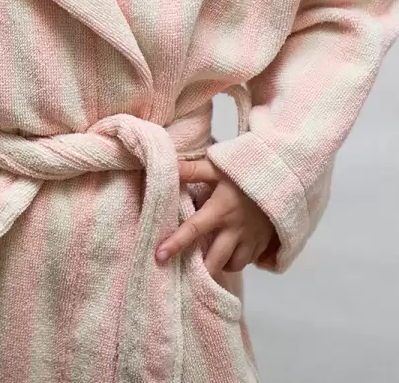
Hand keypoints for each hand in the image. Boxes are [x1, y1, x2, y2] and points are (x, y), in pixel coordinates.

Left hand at [156, 160, 274, 276]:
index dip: (175, 244)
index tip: (159, 256)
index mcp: (220, 210)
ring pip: (233, 265)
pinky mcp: (264, 243)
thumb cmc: (243, 174)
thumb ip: (192, 170)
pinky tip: (229, 254)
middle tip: (186, 273)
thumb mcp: (217, 168)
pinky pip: (248, 261)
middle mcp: (235, 229)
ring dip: (220, 266)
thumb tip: (168, 168)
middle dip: (201, 270)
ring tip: (209, 260)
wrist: (282, 178)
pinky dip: (237, 261)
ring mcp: (251, 239)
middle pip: (215, 259)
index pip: (193, 229)